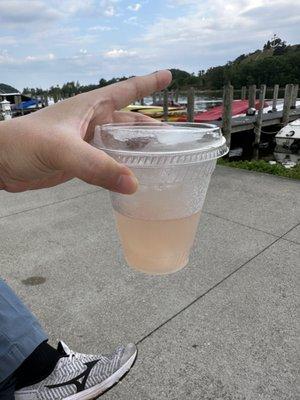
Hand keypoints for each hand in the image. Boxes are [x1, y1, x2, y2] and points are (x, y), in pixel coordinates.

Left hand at [0, 70, 171, 192]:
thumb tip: (133, 183)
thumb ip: (96, 166)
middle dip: (151, 126)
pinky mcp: (81, 162)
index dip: (147, 83)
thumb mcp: (62, 149)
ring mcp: (87, 143)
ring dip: (139, 149)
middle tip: (174, 137)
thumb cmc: (23, 142)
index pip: (125, 90)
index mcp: (90, 107)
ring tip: (161, 157)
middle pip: (130, 121)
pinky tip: (133, 176)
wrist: (0, 163)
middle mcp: (92, 122)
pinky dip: (123, 168)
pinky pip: (109, 163)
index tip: (168, 76)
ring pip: (121, 144)